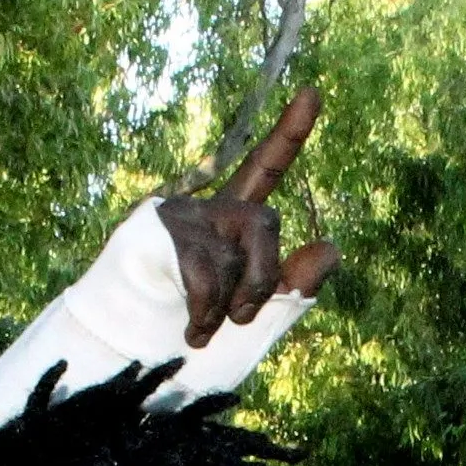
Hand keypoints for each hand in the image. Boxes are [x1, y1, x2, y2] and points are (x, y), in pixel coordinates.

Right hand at [158, 87, 339, 340]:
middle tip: (239, 318)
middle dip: (264, 279)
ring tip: (201, 330)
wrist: (134, 373)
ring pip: (238, 250)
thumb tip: (330, 247)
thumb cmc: (193, 352)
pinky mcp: (154, 232)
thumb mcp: (258, 325)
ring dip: (228, 304)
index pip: (264, 173)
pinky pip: (206, 269)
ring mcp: (178, 218)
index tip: (313, 92)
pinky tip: (189, 329)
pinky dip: (206, 311)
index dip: (289, 134)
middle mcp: (205, 212)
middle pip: (266, 222)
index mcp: (231, 228)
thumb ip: (293, 288)